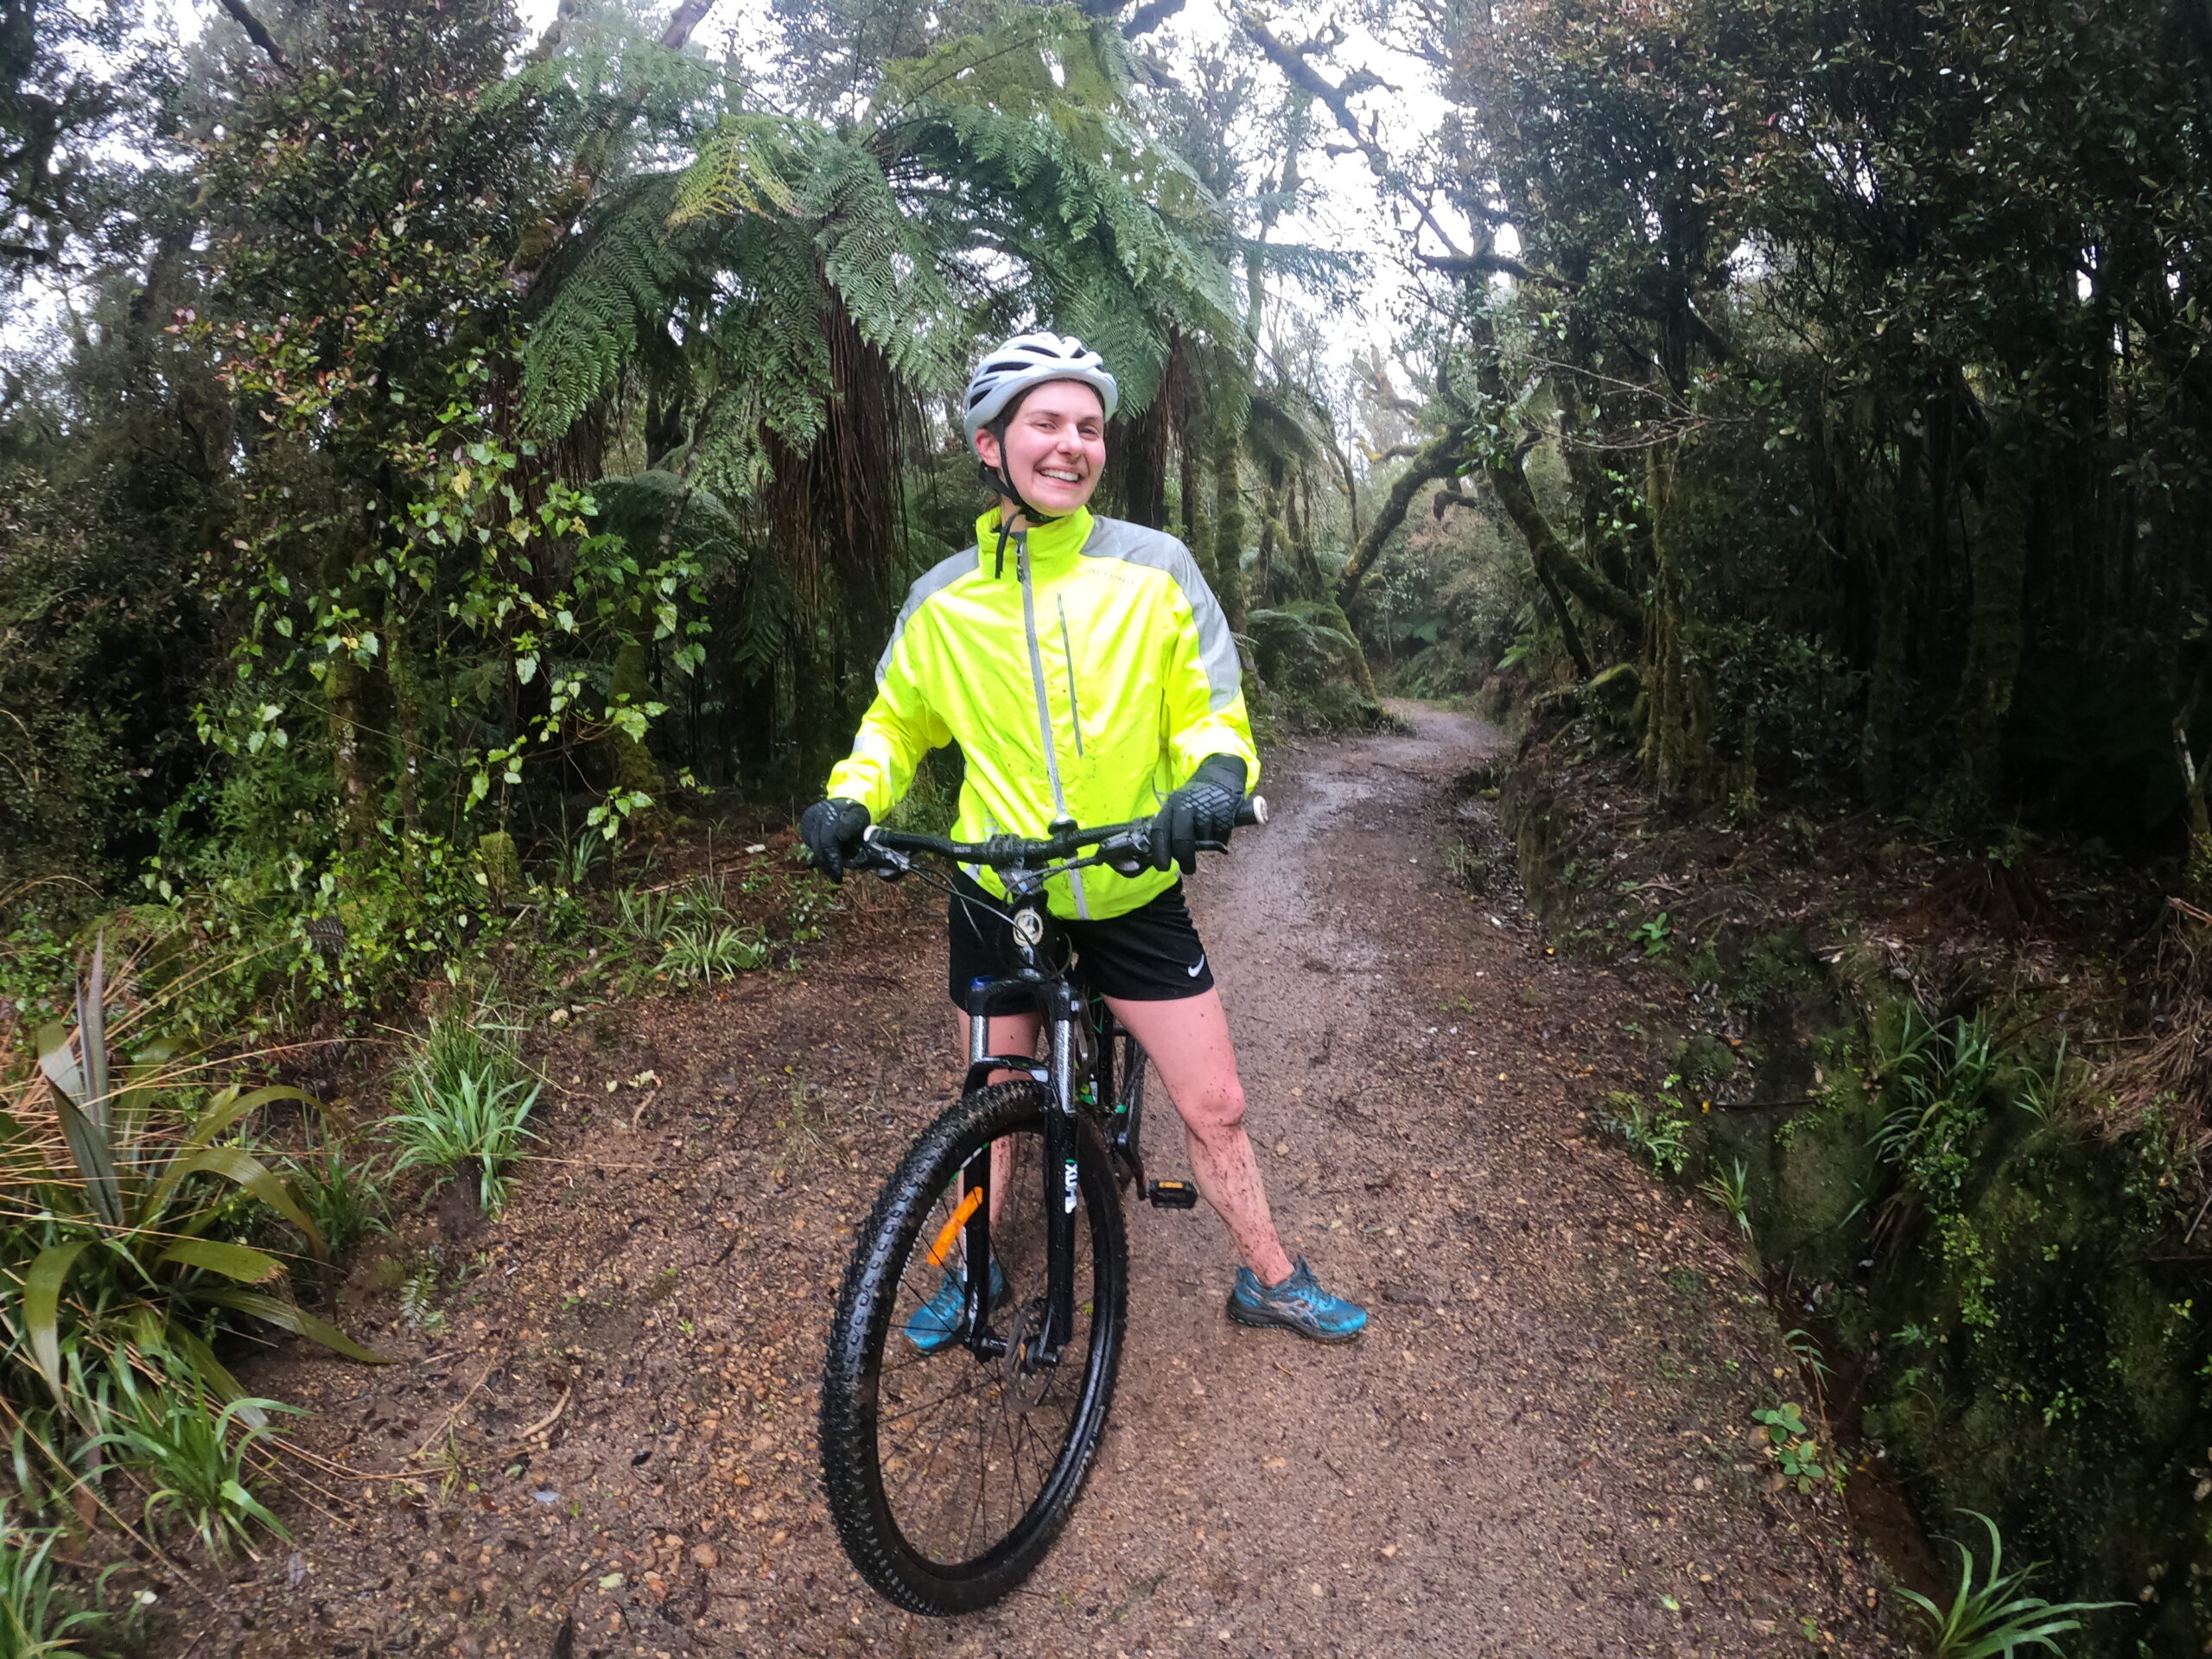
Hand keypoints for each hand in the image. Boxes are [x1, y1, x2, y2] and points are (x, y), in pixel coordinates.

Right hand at [798, 798, 871, 881]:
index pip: (829, 842)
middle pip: (819, 846)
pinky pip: (810, 843)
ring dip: (823, 861)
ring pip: (813, 846)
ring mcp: (808, 819)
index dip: (834, 860)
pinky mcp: (805, 823)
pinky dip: (819, 853)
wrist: (844, 800)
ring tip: (833, 873)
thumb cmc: (855, 813)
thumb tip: (841, 837)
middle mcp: (816, 815)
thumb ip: (852, 828)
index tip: (839, 874)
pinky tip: (827, 861)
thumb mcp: (859, 819)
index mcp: (830, 814)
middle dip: (828, 865)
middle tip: (836, 879)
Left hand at [1151, 755, 1246, 874]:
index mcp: (1171, 806)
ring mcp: (1206, 808)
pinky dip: (1220, 839)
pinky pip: (1221, 835)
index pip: (1159, 831)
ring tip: (1207, 839)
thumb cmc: (1196, 799)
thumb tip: (1168, 855)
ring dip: (1206, 845)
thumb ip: (1172, 827)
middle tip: (1188, 869)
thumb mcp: (1178, 806)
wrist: (1220, 775)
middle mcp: (1186, 806)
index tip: (1162, 867)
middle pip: (1181, 839)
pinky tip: (1218, 832)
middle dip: (1184, 858)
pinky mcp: (1225, 810)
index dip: (1159, 851)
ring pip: (1203, 840)